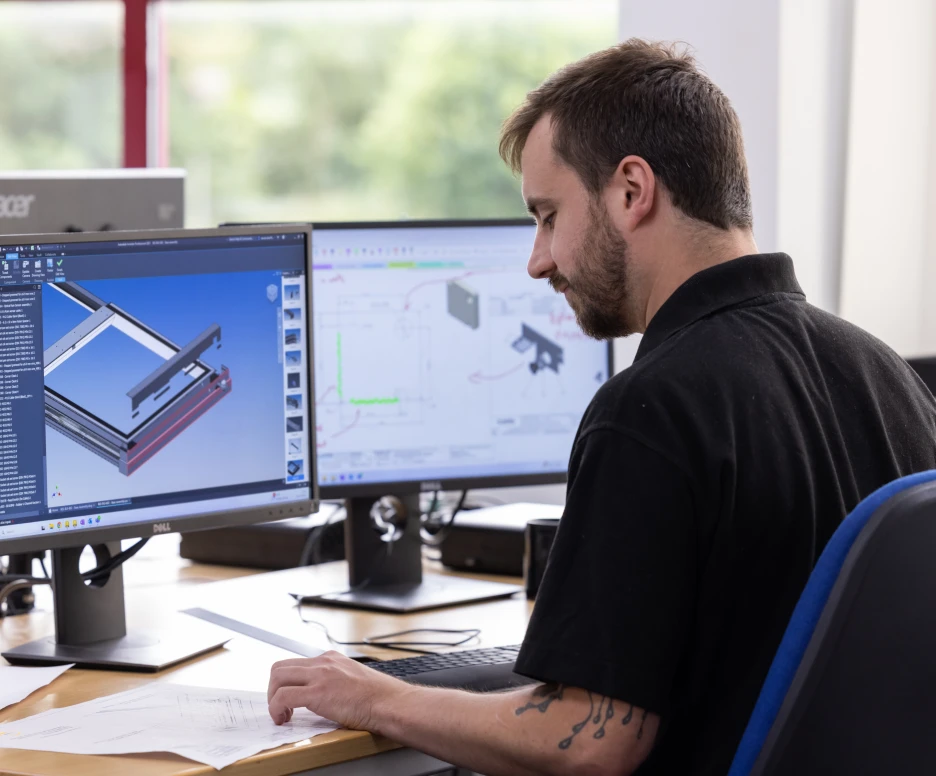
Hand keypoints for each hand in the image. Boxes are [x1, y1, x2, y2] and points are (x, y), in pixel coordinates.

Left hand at [267, 650, 408, 730]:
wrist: (390, 703)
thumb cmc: (377, 698)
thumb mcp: (352, 679)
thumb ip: (334, 680)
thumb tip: (320, 695)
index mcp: (331, 658)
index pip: (295, 663)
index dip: (285, 682)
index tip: (287, 699)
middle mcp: (323, 662)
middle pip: (280, 667)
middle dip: (273, 690)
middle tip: (280, 708)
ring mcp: (320, 675)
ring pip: (277, 678)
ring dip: (273, 699)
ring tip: (282, 716)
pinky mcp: (318, 692)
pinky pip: (283, 697)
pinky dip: (276, 709)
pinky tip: (284, 720)